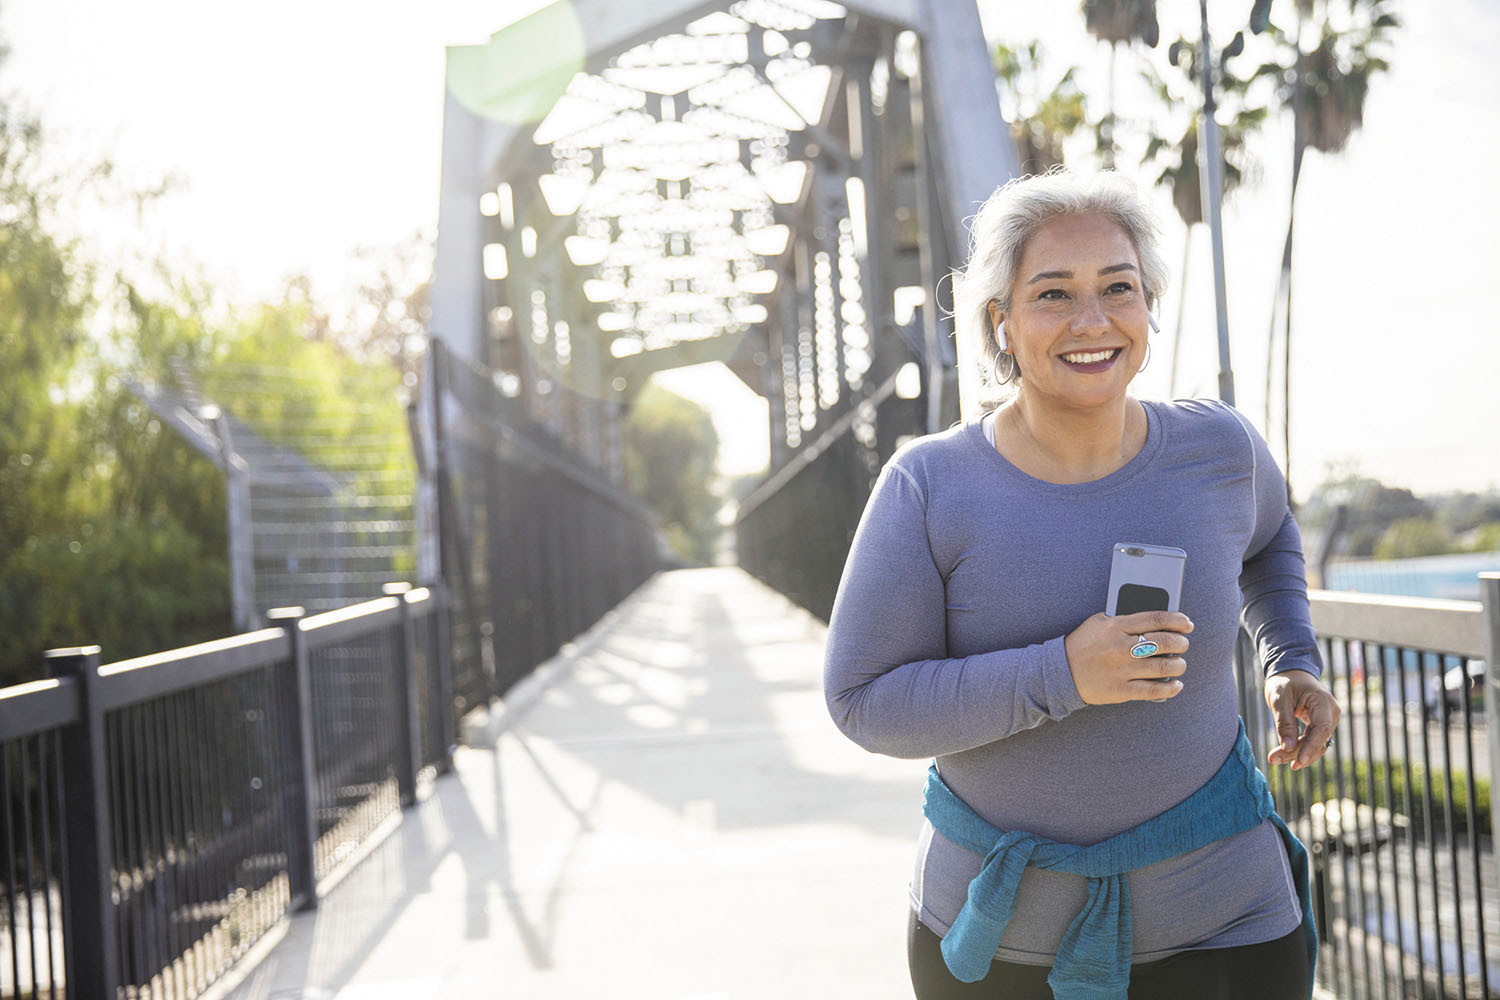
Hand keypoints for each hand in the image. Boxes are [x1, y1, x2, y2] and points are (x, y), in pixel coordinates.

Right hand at [1064, 611, 1193, 704]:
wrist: (1060, 672)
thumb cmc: (1082, 644)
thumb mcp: (1098, 622)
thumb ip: (1123, 618)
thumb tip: (1154, 620)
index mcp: (1116, 627)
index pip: (1156, 619)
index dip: (1178, 620)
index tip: (1187, 624)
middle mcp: (1122, 648)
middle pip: (1165, 642)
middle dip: (1181, 643)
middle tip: (1183, 644)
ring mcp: (1122, 670)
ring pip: (1164, 667)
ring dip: (1179, 665)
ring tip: (1179, 664)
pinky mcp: (1121, 690)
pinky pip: (1154, 691)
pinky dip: (1171, 688)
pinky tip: (1176, 684)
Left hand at [1264, 670, 1339, 769]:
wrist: (1290, 674)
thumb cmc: (1284, 682)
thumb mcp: (1279, 699)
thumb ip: (1284, 722)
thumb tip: (1287, 747)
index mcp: (1323, 701)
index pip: (1321, 728)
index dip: (1311, 747)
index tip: (1298, 761)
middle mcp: (1331, 712)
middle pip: (1318, 740)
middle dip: (1296, 752)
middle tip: (1272, 759)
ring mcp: (1328, 720)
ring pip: (1315, 745)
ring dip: (1296, 754)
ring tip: (1273, 758)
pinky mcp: (1321, 726)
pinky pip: (1312, 742)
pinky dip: (1298, 749)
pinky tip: (1281, 755)